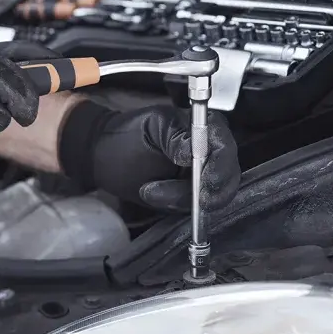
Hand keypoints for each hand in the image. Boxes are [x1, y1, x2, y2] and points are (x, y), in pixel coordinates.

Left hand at [59, 102, 240, 210]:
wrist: (105, 156)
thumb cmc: (125, 137)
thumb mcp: (150, 130)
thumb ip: (175, 138)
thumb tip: (193, 153)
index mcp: (204, 125)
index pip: (225, 148)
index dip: (219, 170)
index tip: (202, 188)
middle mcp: (211, 150)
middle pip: (228, 177)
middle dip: (201, 192)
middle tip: (166, 194)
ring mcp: (205, 174)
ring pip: (213, 197)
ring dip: (181, 200)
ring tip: (150, 190)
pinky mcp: (194, 194)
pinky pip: (198, 208)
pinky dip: (177, 206)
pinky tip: (156, 195)